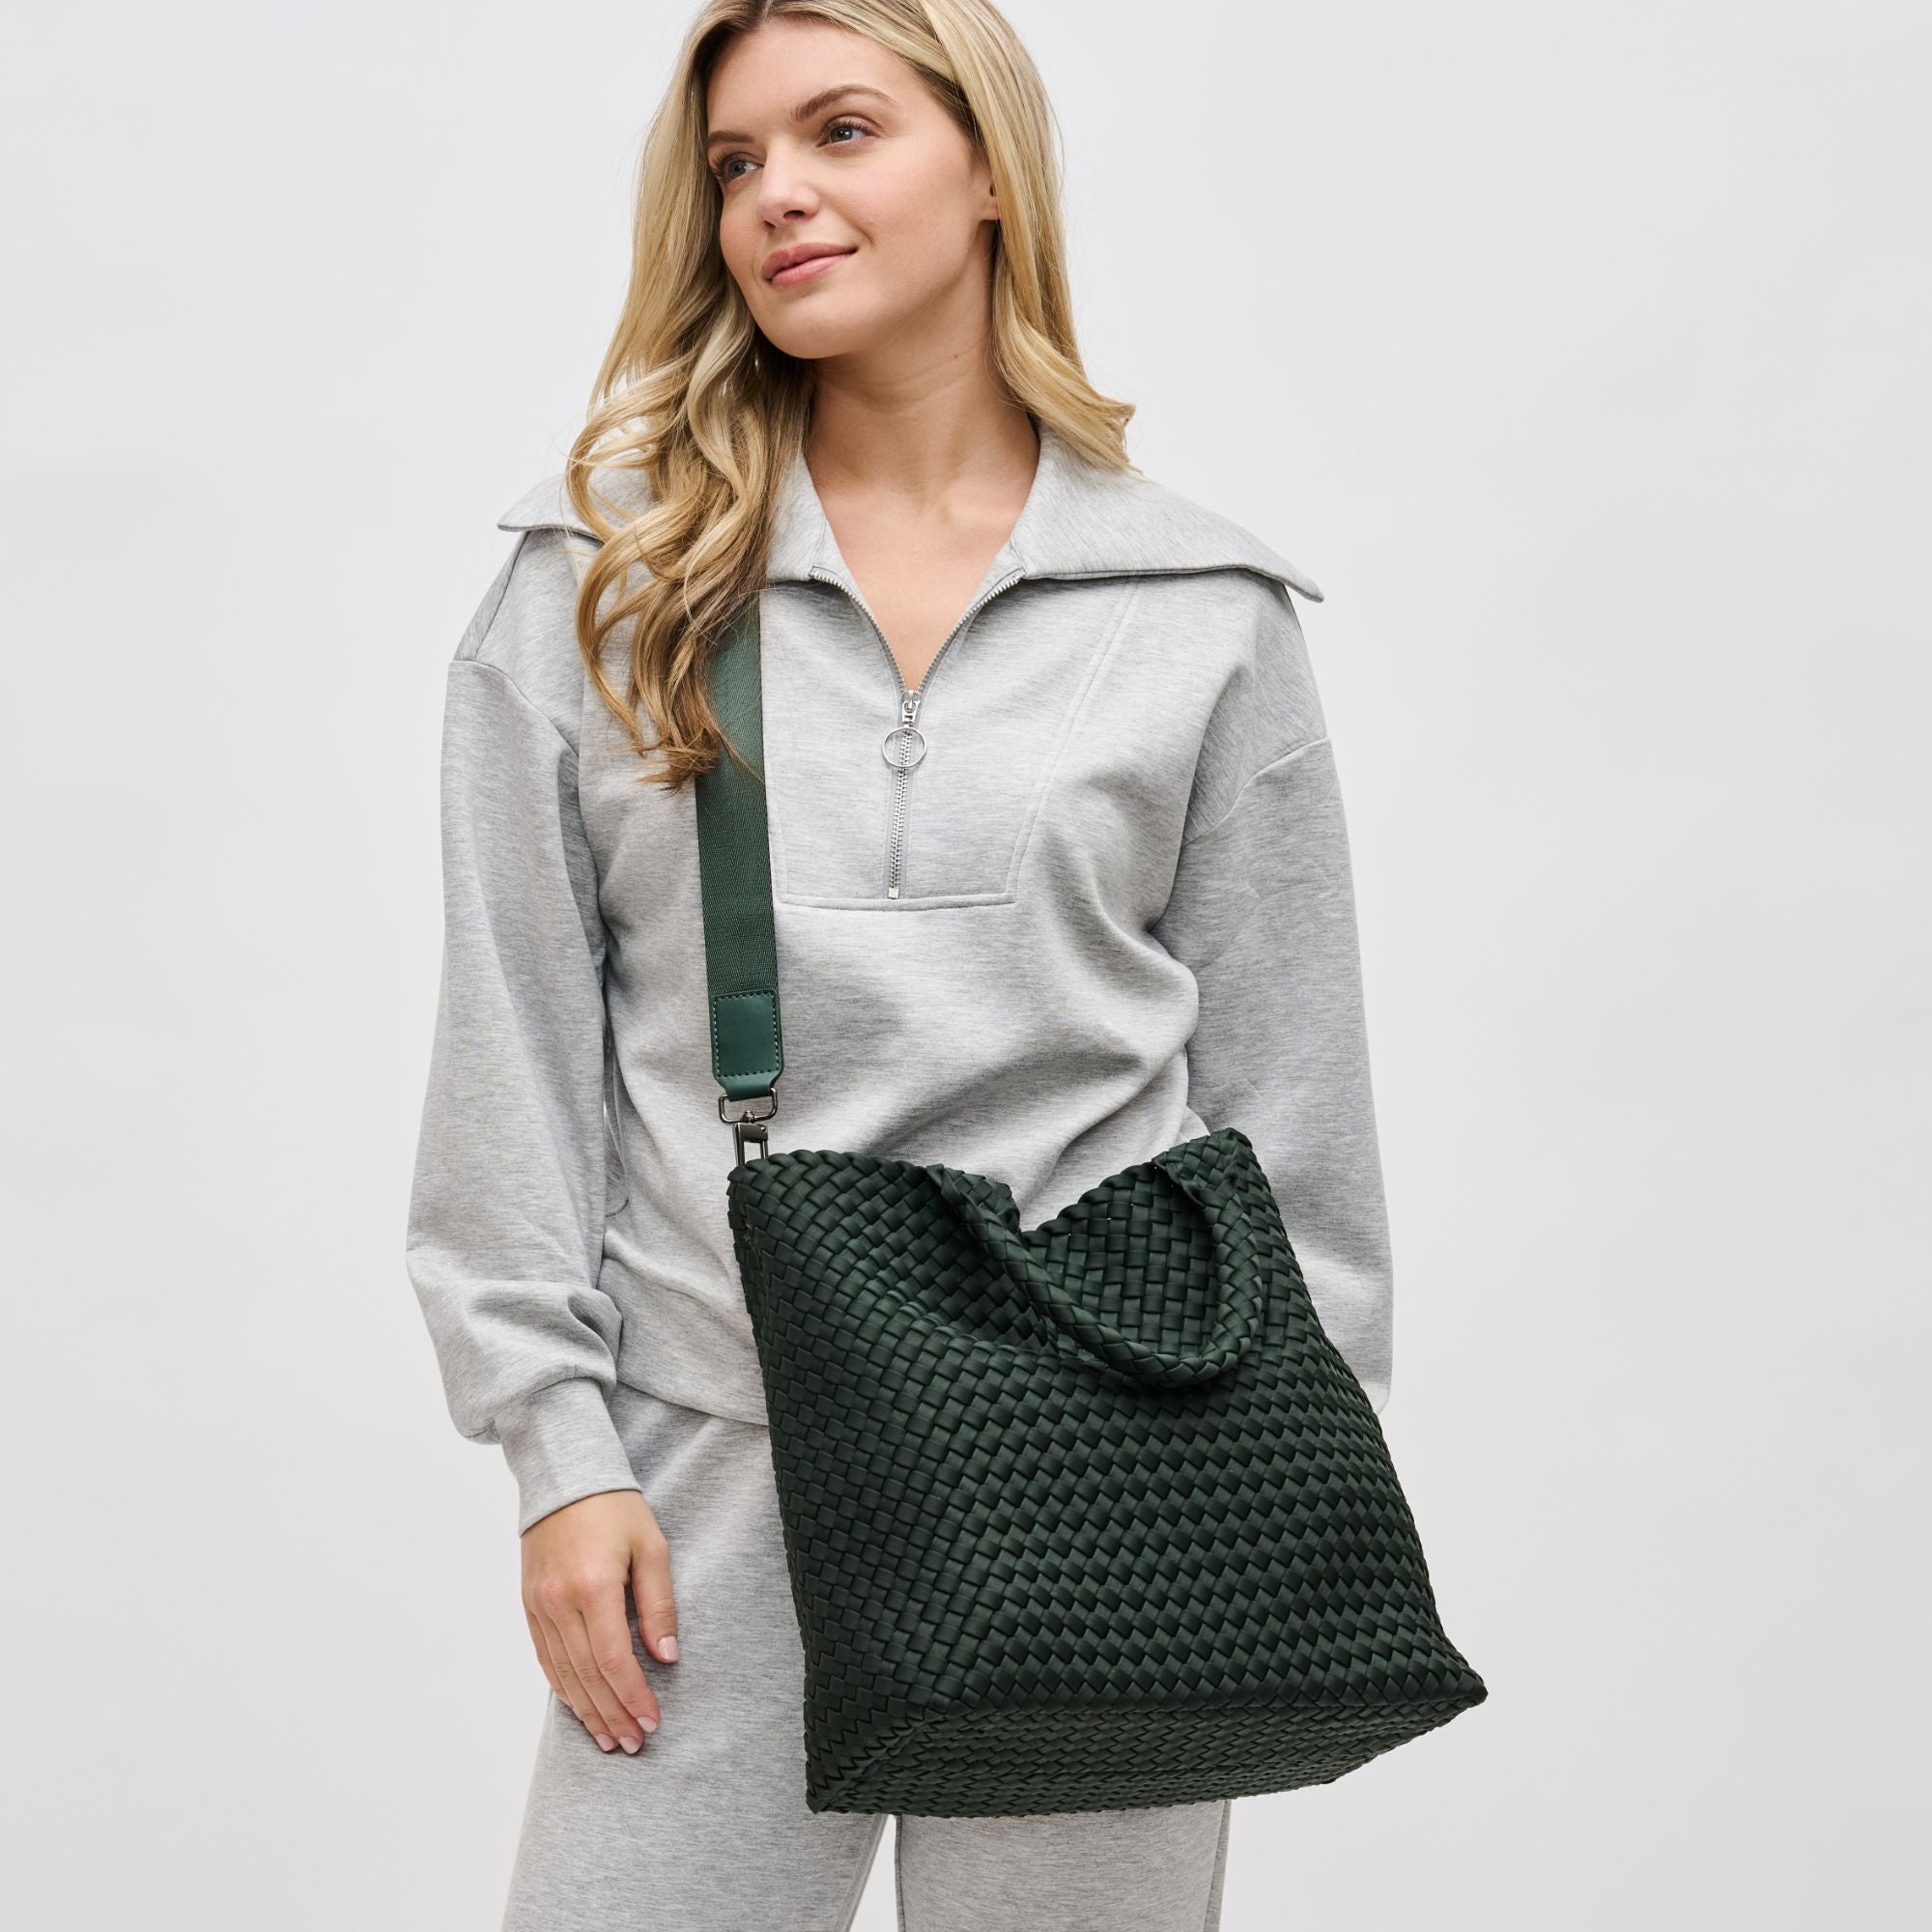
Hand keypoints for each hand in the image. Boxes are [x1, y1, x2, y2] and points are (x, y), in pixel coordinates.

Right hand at [520, 1488, 679, 1752]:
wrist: (564, 1478)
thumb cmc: (615, 1509)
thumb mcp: (651, 1547)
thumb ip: (658, 1605)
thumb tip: (667, 1657)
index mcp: (593, 1587)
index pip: (613, 1660)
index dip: (633, 1697)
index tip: (653, 1721)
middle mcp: (560, 1603)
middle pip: (587, 1676)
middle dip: (612, 1715)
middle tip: (634, 1743)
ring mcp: (539, 1606)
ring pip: (563, 1674)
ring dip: (587, 1711)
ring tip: (610, 1739)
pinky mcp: (529, 1605)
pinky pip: (545, 1657)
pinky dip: (563, 1687)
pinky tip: (579, 1707)